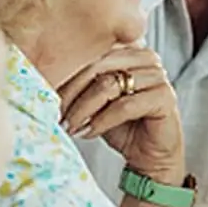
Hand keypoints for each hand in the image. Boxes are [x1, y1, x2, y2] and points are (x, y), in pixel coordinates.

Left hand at [59, 47, 185, 184]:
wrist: (149, 156)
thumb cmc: (122, 126)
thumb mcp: (96, 100)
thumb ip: (81, 83)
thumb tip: (43, 75)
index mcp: (128, 50)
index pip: (90, 54)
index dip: (66, 76)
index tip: (46, 97)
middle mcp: (146, 57)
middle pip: (98, 66)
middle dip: (72, 94)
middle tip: (58, 115)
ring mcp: (158, 76)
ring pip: (109, 85)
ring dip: (84, 109)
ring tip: (72, 126)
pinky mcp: (165, 98)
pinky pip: (125, 106)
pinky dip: (102, 121)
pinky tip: (89, 132)